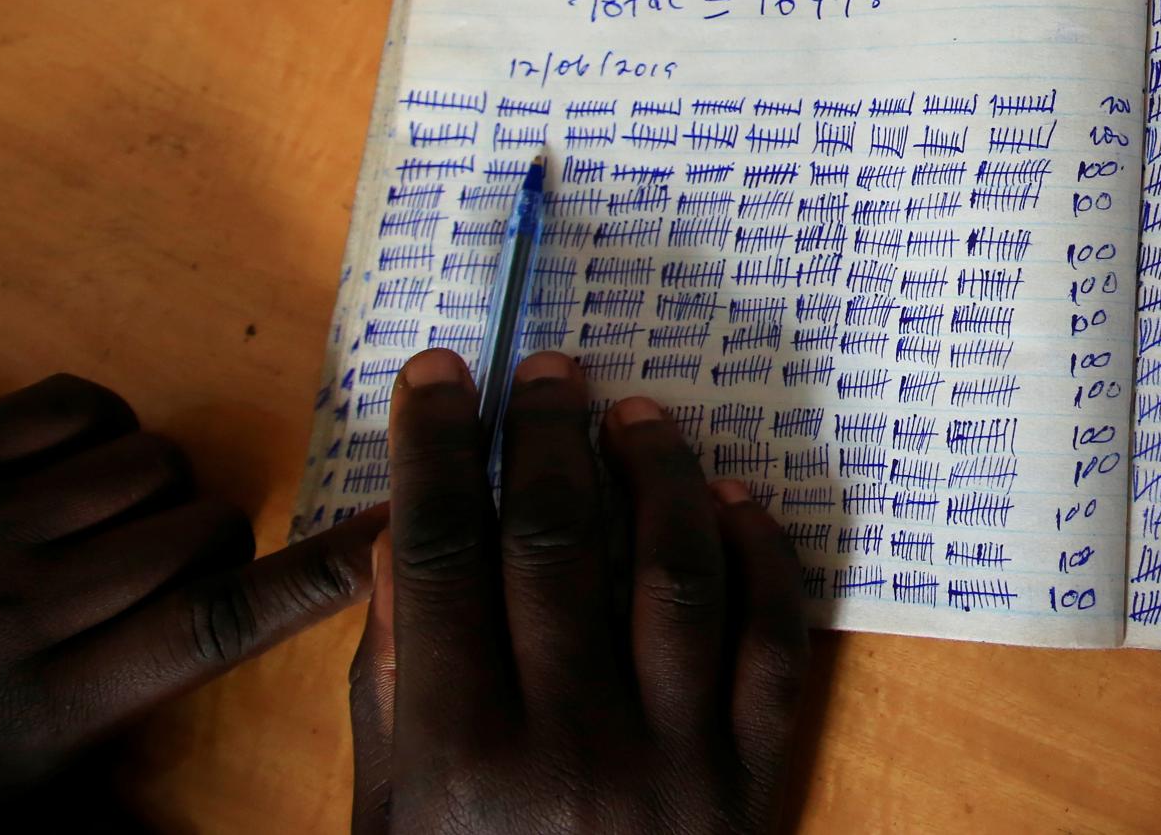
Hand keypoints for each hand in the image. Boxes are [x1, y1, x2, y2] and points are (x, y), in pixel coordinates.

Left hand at [0, 369, 385, 812]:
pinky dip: (103, 429)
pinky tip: (77, 474)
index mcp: (46, 709)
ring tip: (118, 530)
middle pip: (197, 534)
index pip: (218, 626)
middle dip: (216, 547)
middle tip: (183, 577)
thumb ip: (119, 833)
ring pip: (146, 466)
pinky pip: (76, 404)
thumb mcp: (4, 828)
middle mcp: (19, 609)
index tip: (395, 538)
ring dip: (158, 491)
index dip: (318, 578)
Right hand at [352, 348, 808, 834]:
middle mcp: (570, 746)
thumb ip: (394, 687)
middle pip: (560, 544)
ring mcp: (674, 761)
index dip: (439, 451)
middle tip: (547, 370)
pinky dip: (762, 561)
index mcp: (457, 756)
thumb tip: (402, 544)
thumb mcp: (389, 821)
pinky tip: (735, 501)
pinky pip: (771, 644)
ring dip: (658, 476)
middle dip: (547, 437)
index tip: (441, 375)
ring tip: (636, 415)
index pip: (443, 556)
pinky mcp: (751, 778)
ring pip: (677, 571)